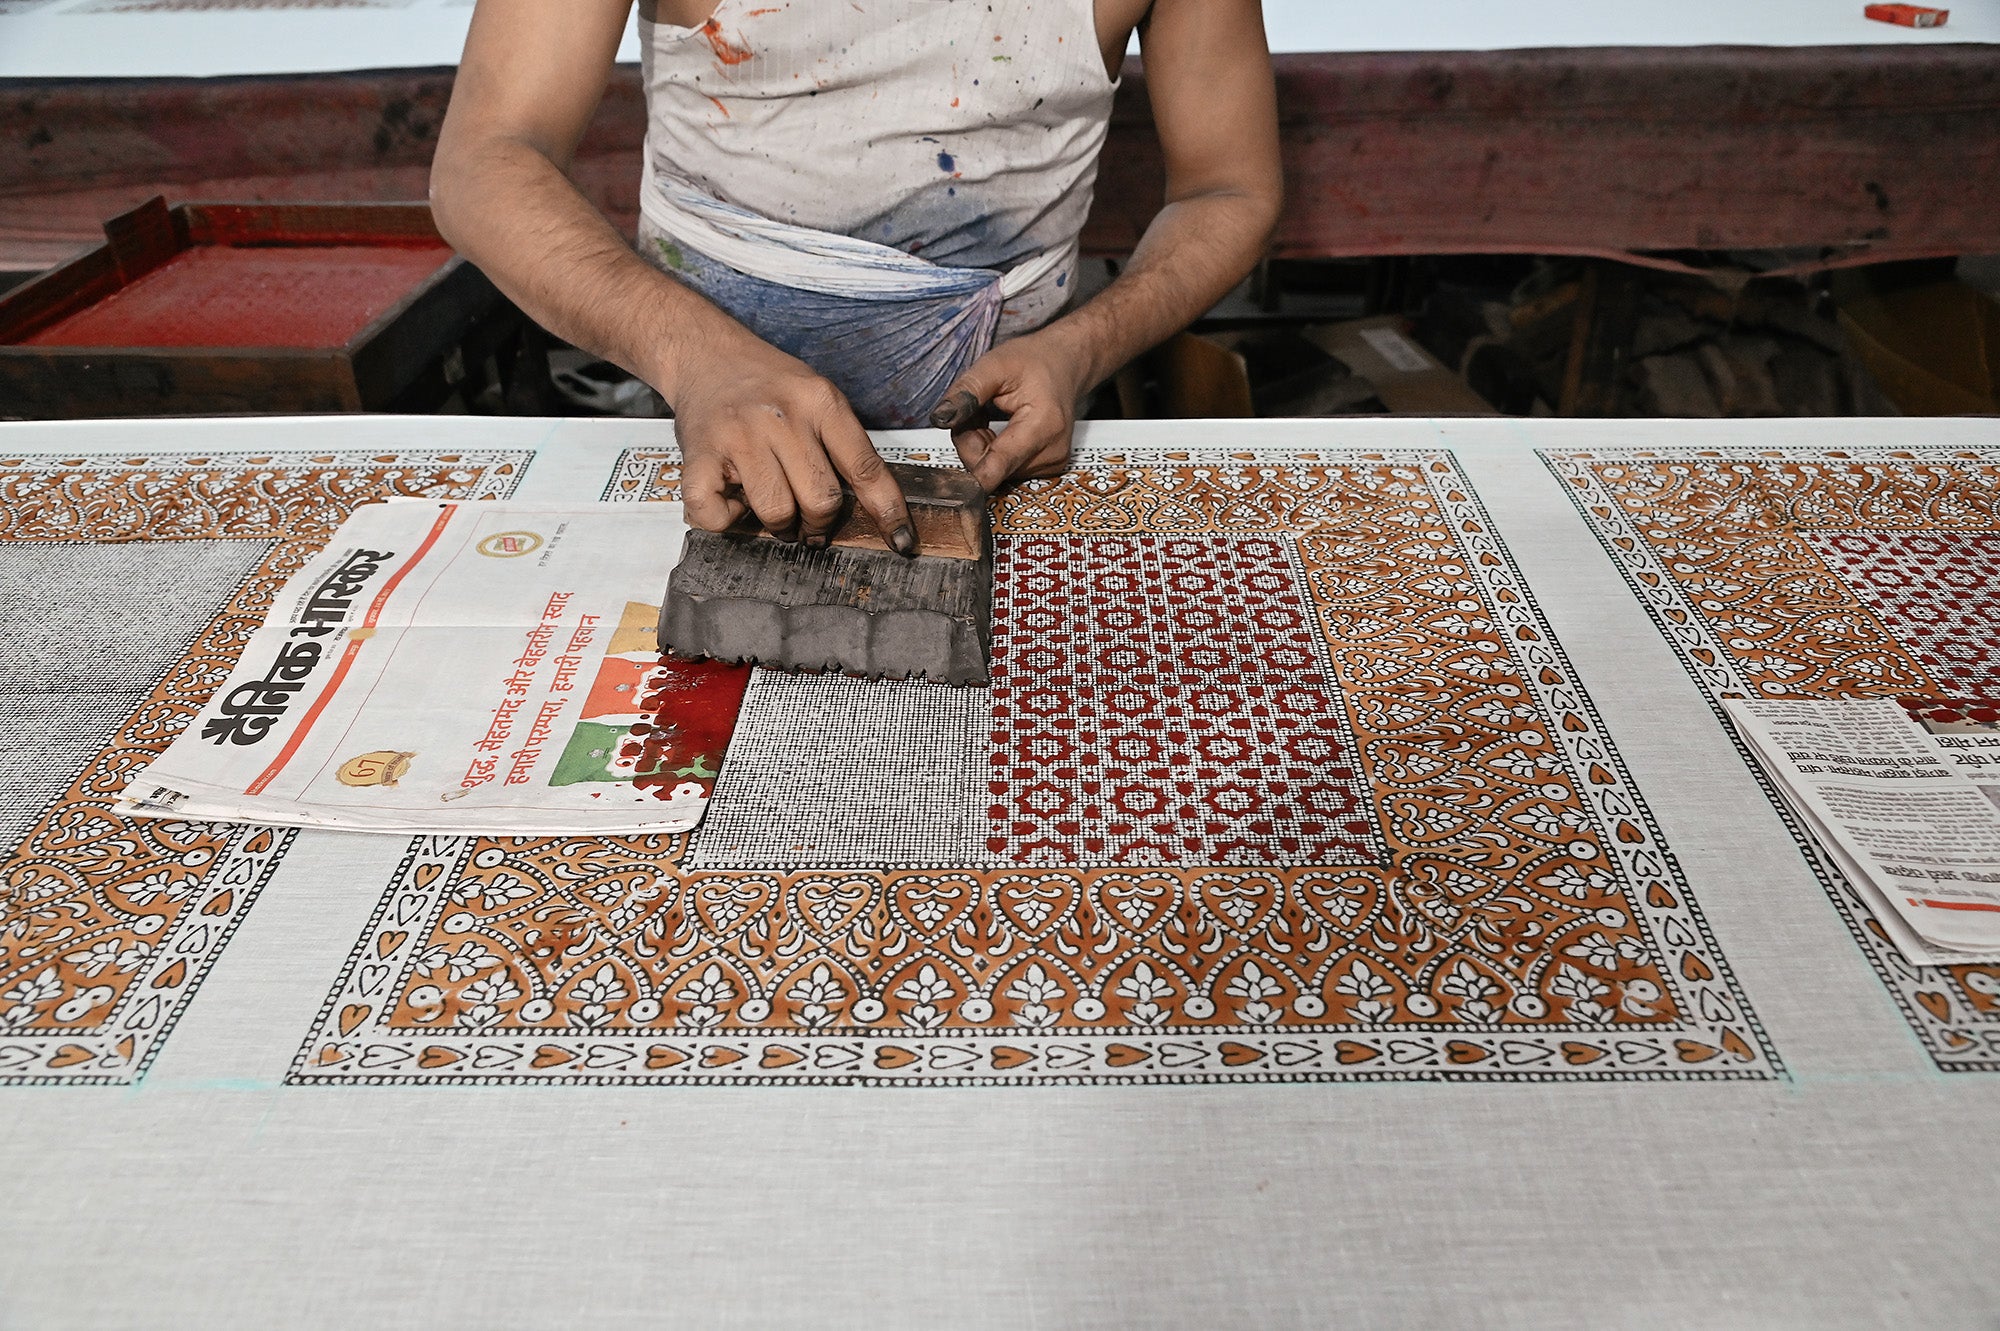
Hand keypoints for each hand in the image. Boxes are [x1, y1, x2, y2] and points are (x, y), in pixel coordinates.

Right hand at [670, 332, 914, 551]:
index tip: (902, 541)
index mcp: (821, 402)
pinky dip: (726, 520)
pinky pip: (716, 514)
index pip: (865, 468)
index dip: (887, 511)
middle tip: (805, 521)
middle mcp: (783, 416)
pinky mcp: (699, 453)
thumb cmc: (767, 383)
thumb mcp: (817, 395)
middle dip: (817, 524)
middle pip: (821, 501)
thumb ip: (842, 442)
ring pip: (776, 512)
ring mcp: (740, 435)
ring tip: (767, 502)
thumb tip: (872, 505)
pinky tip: (731, 499)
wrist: (706, 353)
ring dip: (776, 524)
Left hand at [930, 330, 1088, 492]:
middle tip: (977, 412)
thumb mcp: (995, 365)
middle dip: (972, 443)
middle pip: (989, 468)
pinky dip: (993, 452)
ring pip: (993, 471)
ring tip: (992, 417)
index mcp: (1043, 425)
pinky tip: (1001, 430)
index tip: (954, 483)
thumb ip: (966, 391)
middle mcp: (1052, 452)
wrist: (1065, 364)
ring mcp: (1051, 464)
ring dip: (982, 447)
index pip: (998, 465)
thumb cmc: (1035, 362)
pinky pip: (1003, 470)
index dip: (971, 474)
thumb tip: (940, 417)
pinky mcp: (1046, 469)